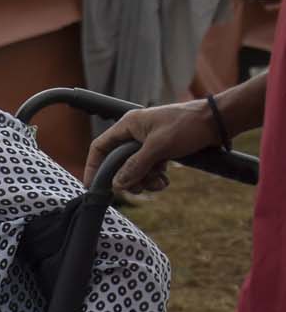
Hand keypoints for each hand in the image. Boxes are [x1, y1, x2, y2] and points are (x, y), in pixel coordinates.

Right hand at [83, 100, 220, 192]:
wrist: (218, 121)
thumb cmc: (187, 126)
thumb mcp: (158, 147)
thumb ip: (135, 166)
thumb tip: (117, 185)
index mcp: (128, 125)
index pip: (100, 147)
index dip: (94, 166)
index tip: (93, 185)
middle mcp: (135, 134)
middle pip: (118, 163)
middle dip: (128, 178)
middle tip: (137, 189)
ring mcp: (148, 143)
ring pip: (135, 169)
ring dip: (144, 180)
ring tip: (159, 183)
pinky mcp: (161, 150)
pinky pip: (149, 169)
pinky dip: (155, 178)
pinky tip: (165, 180)